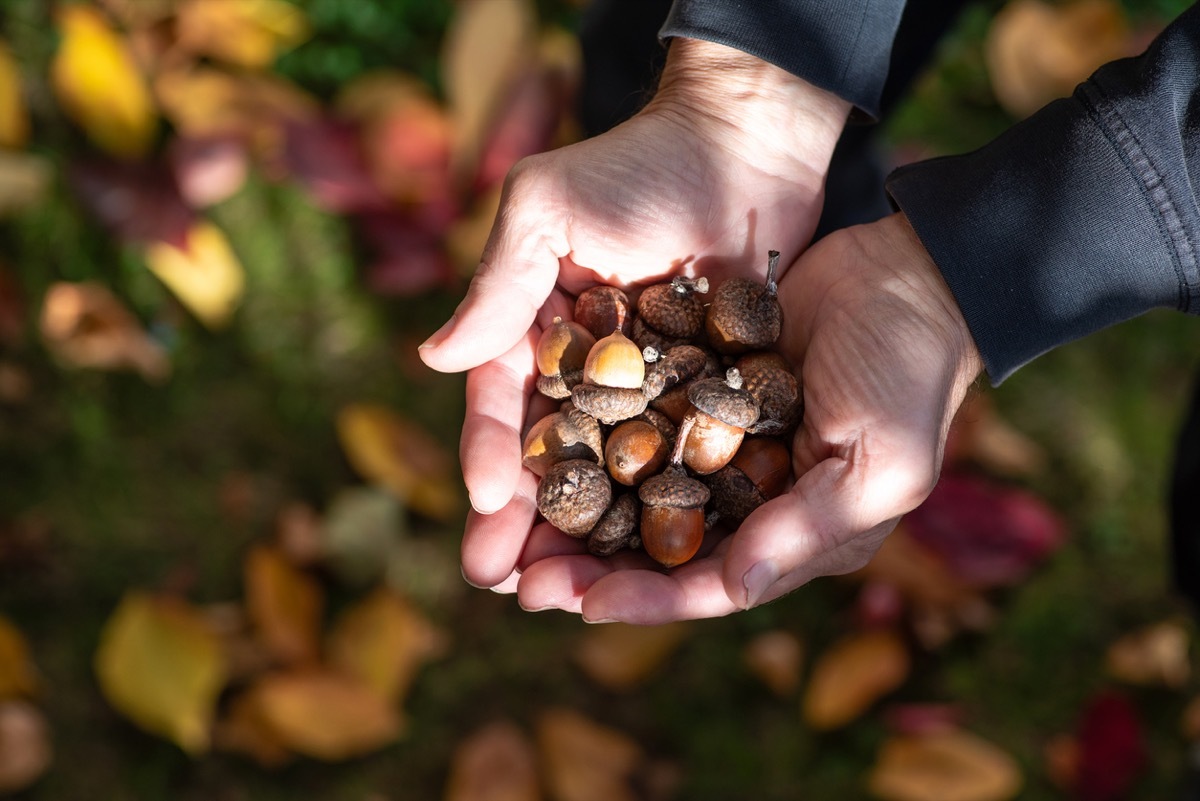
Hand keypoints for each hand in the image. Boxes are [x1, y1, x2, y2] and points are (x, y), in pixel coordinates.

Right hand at [418, 39, 850, 589]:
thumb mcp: (546, 210)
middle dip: (521, 522)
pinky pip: (678, 463)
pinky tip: (649, 561)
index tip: (486, 505)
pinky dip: (659, 512)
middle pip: (548, 459)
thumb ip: (497, 285)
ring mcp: (647, 390)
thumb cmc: (639, 165)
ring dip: (583, 537)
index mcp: (537, 331)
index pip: (502, 404)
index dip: (490, 456)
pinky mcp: (703, 398)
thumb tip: (433, 359)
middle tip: (501, 582)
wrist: (745, 146)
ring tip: (562, 595)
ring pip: (608, 478)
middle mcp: (587, 372)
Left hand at [515, 213, 983, 621]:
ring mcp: (723, 443)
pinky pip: (640, 421)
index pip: (710, 583)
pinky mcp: (703, 391)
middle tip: (519, 578)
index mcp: (796, 533)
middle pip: (658, 547)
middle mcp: (752, 498)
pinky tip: (544, 439)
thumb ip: (807, 529)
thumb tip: (733, 593)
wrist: (908, 271)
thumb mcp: (879, 463)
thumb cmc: (910, 376)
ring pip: (637, 489)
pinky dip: (596, 436)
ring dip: (579, 507)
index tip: (578, 603)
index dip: (646, 599)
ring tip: (511, 519)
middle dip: (591, 564)